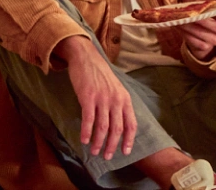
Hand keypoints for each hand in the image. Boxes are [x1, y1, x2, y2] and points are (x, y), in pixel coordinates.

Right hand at [53, 36, 136, 159]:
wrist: (86, 58)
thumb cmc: (100, 75)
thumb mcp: (116, 88)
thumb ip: (118, 104)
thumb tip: (118, 125)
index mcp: (125, 98)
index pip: (131, 124)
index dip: (129, 140)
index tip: (126, 152)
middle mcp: (116, 99)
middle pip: (117, 129)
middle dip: (113, 145)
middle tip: (108, 157)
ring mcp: (102, 98)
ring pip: (103, 127)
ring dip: (98, 142)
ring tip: (94, 152)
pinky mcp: (88, 97)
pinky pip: (88, 119)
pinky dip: (86, 132)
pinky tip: (83, 140)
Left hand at [175, 0, 215, 59]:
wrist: (193, 25)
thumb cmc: (203, 10)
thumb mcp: (208, 0)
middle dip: (205, 22)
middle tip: (194, 17)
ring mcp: (215, 40)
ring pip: (206, 35)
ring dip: (193, 28)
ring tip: (183, 22)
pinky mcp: (205, 46)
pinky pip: (197, 43)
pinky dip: (188, 35)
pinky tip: (181, 28)